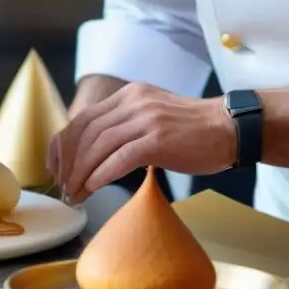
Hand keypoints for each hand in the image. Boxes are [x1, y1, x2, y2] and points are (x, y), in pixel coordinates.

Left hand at [47, 83, 236, 202]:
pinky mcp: (158, 140)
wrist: (231, 128)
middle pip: (85, 132)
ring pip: (98, 146)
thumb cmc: (193, 131)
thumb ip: (125, 125)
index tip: (58, 167)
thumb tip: (93, 152)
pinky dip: (100, 175)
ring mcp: (146, 119)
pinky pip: (119, 158)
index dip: (64, 145)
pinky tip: (93, 189)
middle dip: (68, 162)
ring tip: (75, 193)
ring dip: (81, 173)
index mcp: (129, 95)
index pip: (83, 118)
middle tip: (64, 186)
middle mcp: (134, 102)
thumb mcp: (152, 116)